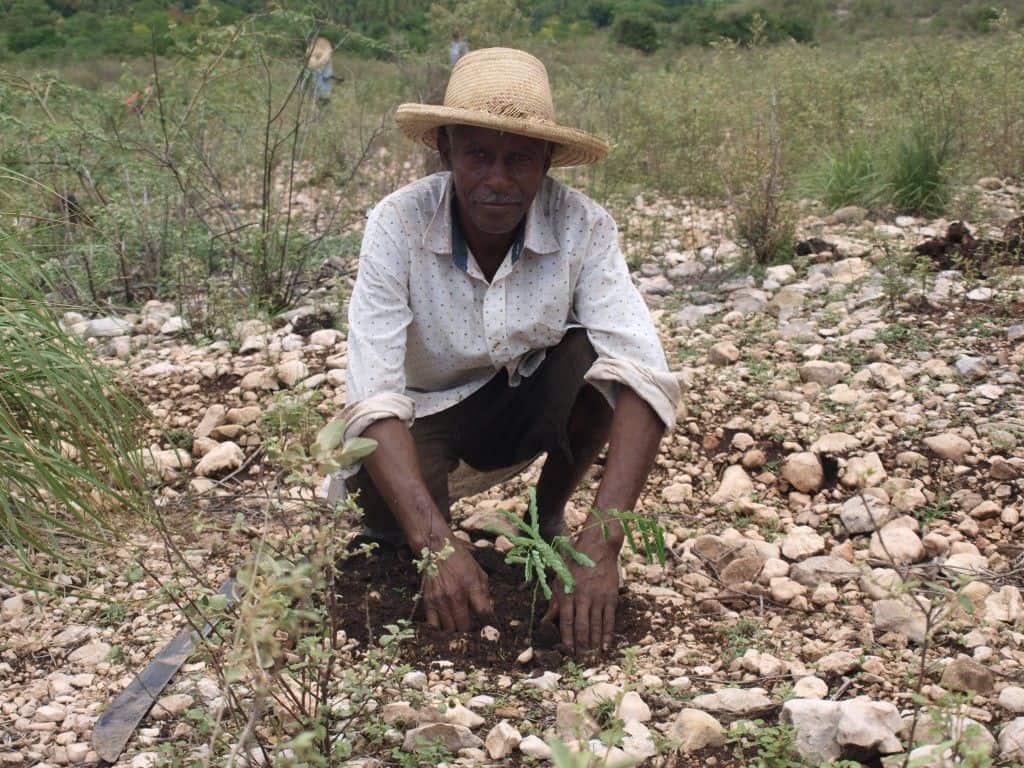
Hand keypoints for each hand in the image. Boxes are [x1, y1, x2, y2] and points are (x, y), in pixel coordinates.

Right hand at [421, 539, 494, 632]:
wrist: (435, 549)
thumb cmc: (460, 559)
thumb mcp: (478, 572)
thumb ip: (484, 592)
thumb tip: (488, 612)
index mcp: (472, 586)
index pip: (484, 613)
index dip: (490, 624)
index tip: (492, 630)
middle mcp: (456, 595)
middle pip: (465, 626)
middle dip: (470, 631)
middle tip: (472, 630)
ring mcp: (441, 600)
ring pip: (449, 629)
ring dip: (455, 631)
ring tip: (459, 629)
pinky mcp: (428, 601)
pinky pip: (434, 625)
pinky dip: (440, 629)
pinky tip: (445, 627)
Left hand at [543, 526, 620, 652]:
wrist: (597, 547)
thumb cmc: (574, 563)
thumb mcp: (559, 579)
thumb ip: (554, 602)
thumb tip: (543, 622)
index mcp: (568, 594)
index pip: (567, 621)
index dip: (567, 638)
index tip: (568, 652)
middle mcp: (583, 598)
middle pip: (582, 627)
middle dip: (581, 645)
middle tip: (581, 660)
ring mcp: (598, 598)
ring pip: (596, 626)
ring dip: (594, 643)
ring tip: (592, 657)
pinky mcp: (610, 597)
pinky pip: (609, 619)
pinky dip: (607, 634)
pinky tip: (605, 646)